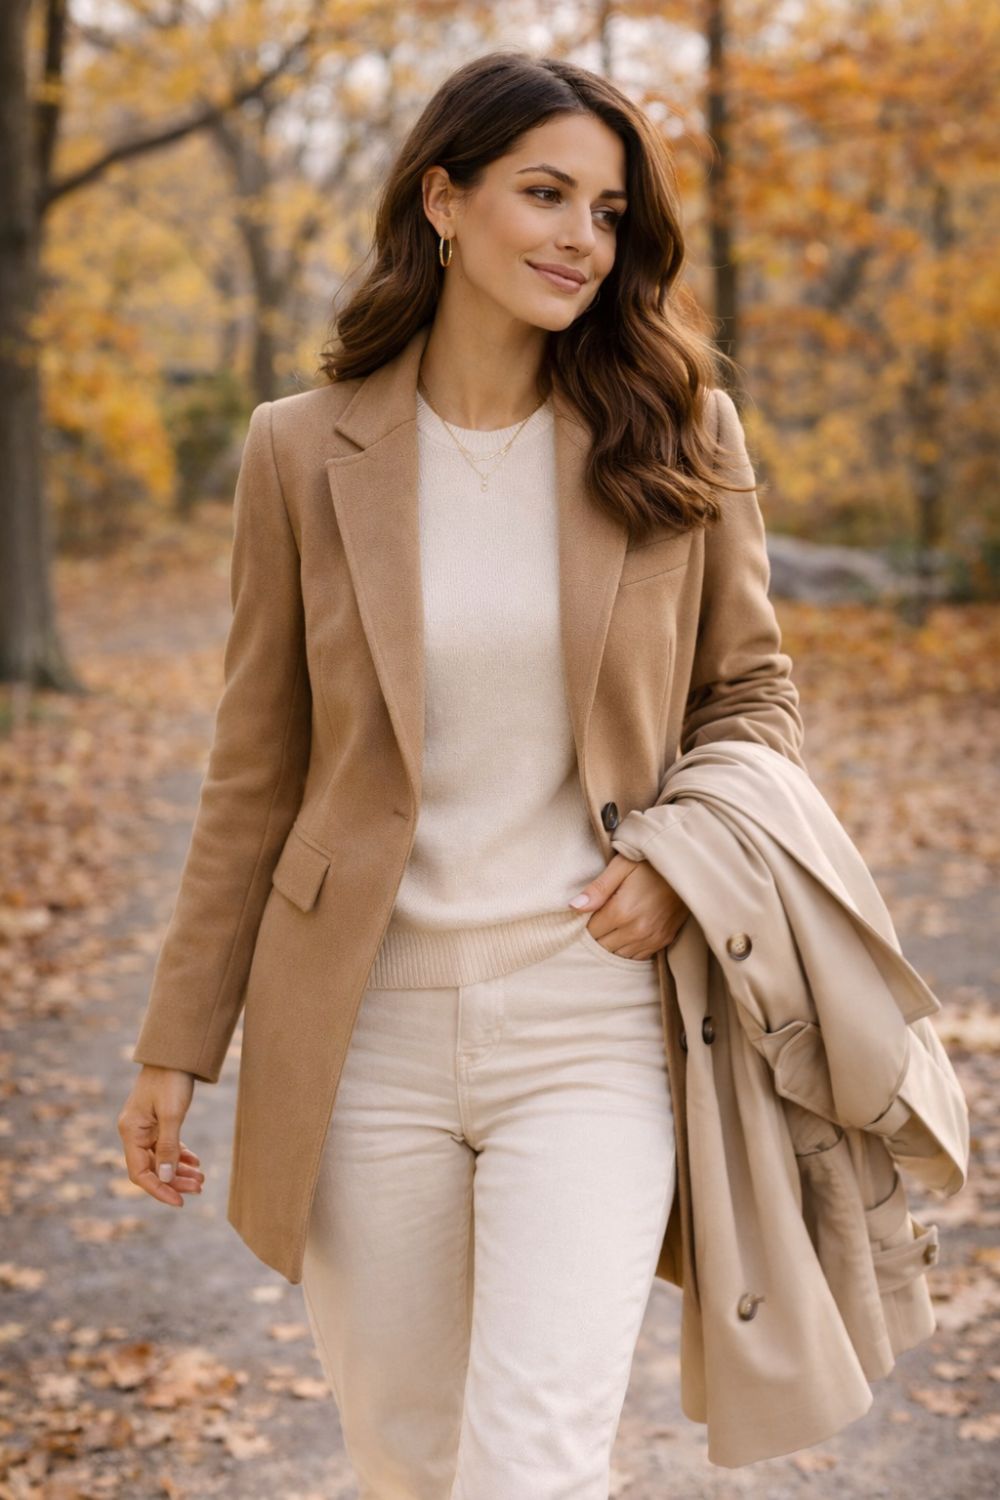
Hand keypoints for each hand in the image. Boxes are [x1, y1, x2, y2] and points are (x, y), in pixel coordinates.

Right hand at [118, 1065, 204, 1207]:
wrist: (175, 1052)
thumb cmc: (171, 1080)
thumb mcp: (172, 1114)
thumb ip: (168, 1147)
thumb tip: (166, 1179)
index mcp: (131, 1131)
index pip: (139, 1173)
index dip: (159, 1190)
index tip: (179, 1201)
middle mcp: (134, 1132)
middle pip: (151, 1168)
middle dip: (174, 1182)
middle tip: (199, 1188)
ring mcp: (145, 1127)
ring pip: (160, 1159)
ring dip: (179, 1171)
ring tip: (201, 1180)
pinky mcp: (157, 1121)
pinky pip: (166, 1147)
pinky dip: (180, 1157)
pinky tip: (195, 1163)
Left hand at [570, 853, 689, 960]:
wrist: (687, 866)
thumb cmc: (650, 862)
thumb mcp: (621, 866)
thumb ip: (597, 889)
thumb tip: (573, 907)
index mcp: (622, 911)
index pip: (590, 932)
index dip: (584, 924)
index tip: (587, 914)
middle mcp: (637, 930)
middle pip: (603, 947)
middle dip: (597, 936)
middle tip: (598, 918)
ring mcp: (652, 938)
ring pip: (619, 955)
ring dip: (612, 944)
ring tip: (613, 926)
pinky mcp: (664, 940)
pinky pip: (638, 957)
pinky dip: (629, 949)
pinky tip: (627, 934)